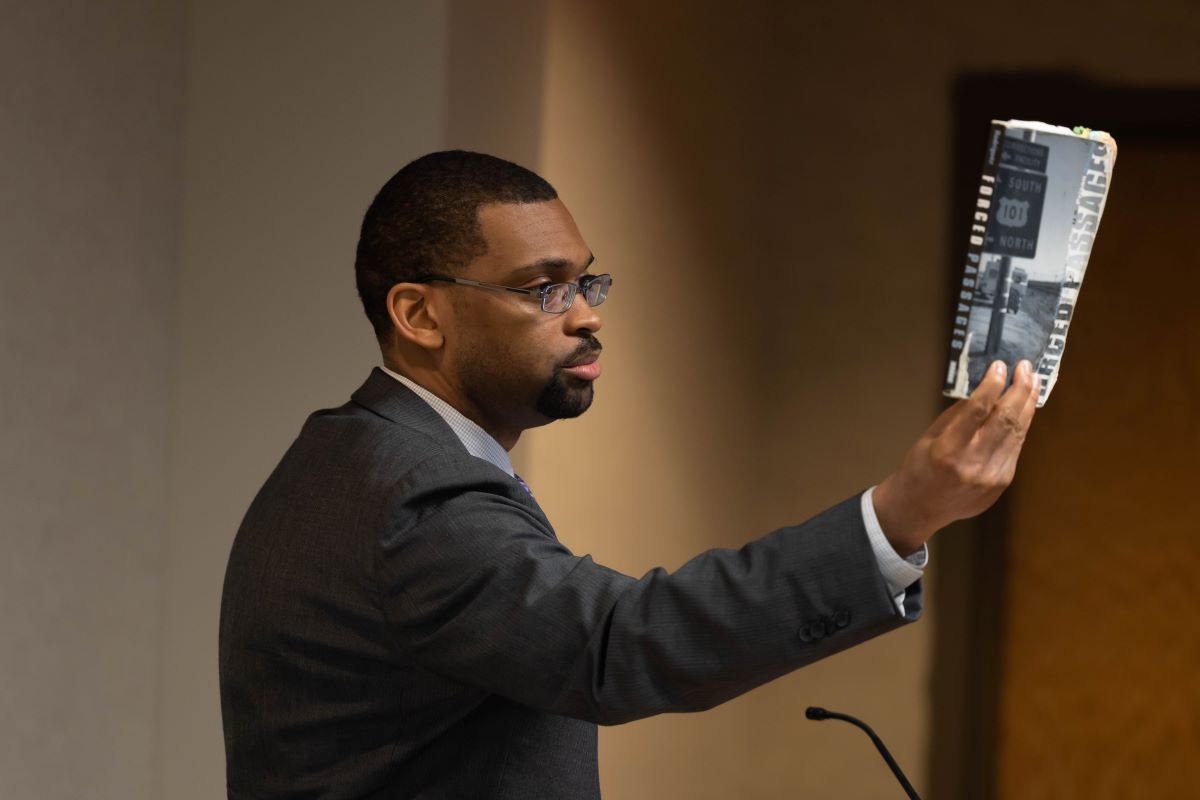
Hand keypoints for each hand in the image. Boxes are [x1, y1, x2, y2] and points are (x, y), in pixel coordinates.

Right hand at [872, 359, 1039, 555]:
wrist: (920, 508)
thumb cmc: (920, 468)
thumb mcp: (931, 436)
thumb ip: (960, 415)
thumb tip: (986, 388)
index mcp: (948, 450)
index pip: (978, 410)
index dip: (992, 385)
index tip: (1000, 366)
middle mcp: (973, 464)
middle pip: (1005, 419)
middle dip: (1019, 390)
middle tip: (1026, 369)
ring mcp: (991, 476)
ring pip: (1017, 432)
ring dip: (1027, 404)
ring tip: (1032, 383)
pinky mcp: (1002, 483)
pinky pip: (1015, 447)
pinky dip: (1020, 426)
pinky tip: (1023, 410)